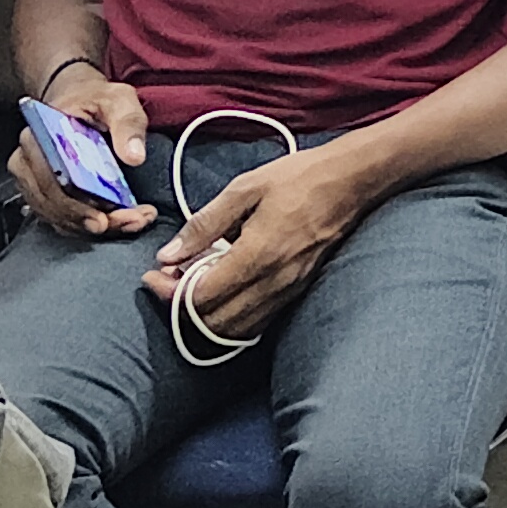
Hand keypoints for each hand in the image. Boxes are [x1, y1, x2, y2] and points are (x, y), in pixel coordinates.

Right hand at [10, 69, 153, 237]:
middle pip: (55, 204)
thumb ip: (128, 123)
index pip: (52, 180)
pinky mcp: (46, 192)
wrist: (80, 98)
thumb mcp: (118, 100)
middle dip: (94, 220)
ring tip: (131, 222)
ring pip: (59, 216)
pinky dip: (88, 224)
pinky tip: (118, 222)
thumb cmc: (95, 99)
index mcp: (39, 136)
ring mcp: (34, 180)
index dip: (77, 205)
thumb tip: (134, 155)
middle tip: (130, 222)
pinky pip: (62, 217)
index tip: (104, 218)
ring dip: (95, 226)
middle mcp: (28, 162)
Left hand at [139, 144, 381, 341]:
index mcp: (257, 256)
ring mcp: (287, 291)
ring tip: (190, 287)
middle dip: (180, 308)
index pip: (200, 297)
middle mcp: (273, 282)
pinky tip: (221, 292)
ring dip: (204, 317)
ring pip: (235, 329)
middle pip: (213, 322)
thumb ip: (204, 224)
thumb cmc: (298, 178)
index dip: (168, 292)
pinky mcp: (296, 291)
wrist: (352, 181)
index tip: (153, 274)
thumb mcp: (245, 188)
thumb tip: (168, 254)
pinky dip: (230, 317)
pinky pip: (256, 321)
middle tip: (166, 281)